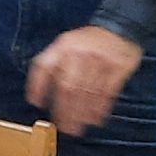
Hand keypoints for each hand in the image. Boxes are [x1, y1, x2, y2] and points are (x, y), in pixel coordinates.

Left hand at [25, 26, 144, 135]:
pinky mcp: (117, 68)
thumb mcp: (67, 43)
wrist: (120, 27)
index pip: (45, 65)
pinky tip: (95, 119)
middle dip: (64, 110)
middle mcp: (79, 52)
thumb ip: (54, 64)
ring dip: (81, 114)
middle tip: (64, 127)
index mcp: (63, 45)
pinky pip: (106, 93)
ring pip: (87, 93)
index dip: (37, 85)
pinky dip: (100, 108)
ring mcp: (99, 60)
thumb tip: (37, 97)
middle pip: (67, 87)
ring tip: (78, 128)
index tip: (35, 103)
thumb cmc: (88, 42)